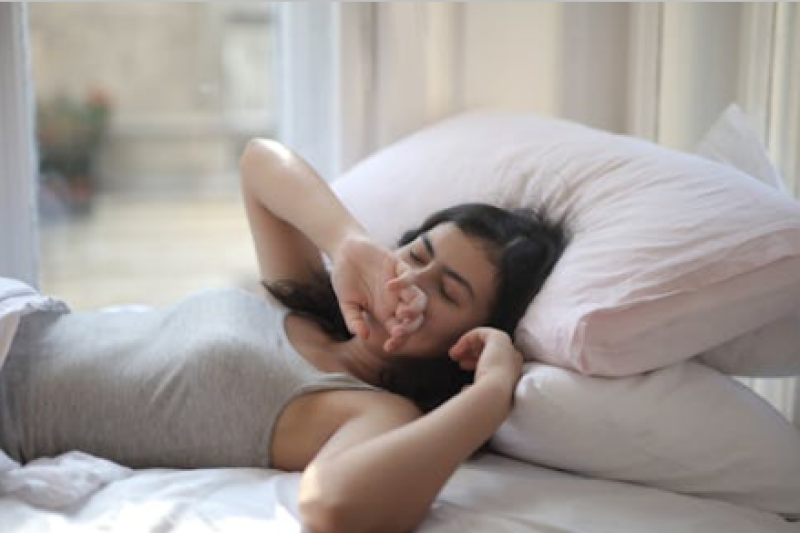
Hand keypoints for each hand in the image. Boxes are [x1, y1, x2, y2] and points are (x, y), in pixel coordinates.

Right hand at [331, 236, 426, 350]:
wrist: (344, 251)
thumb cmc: (346, 279)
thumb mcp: (346, 302)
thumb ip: (353, 319)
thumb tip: (362, 336)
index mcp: (386, 312)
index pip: (400, 331)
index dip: (399, 341)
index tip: (388, 346)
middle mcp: (397, 300)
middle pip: (415, 318)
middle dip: (410, 328)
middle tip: (397, 331)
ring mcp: (400, 283)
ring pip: (420, 299)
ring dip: (415, 309)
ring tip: (402, 313)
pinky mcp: (398, 265)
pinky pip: (410, 276)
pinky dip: (404, 283)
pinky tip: (389, 286)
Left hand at [448, 328, 522, 397]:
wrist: (494, 393)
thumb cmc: (486, 399)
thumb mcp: (480, 392)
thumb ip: (475, 387)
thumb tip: (464, 388)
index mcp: (512, 372)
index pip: (494, 361)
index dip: (476, 361)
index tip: (462, 366)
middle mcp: (513, 359)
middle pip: (490, 349)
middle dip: (472, 352)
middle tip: (457, 359)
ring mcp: (508, 347)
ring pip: (485, 340)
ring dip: (467, 345)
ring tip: (453, 354)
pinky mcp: (500, 338)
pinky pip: (481, 332)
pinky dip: (467, 338)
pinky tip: (457, 349)